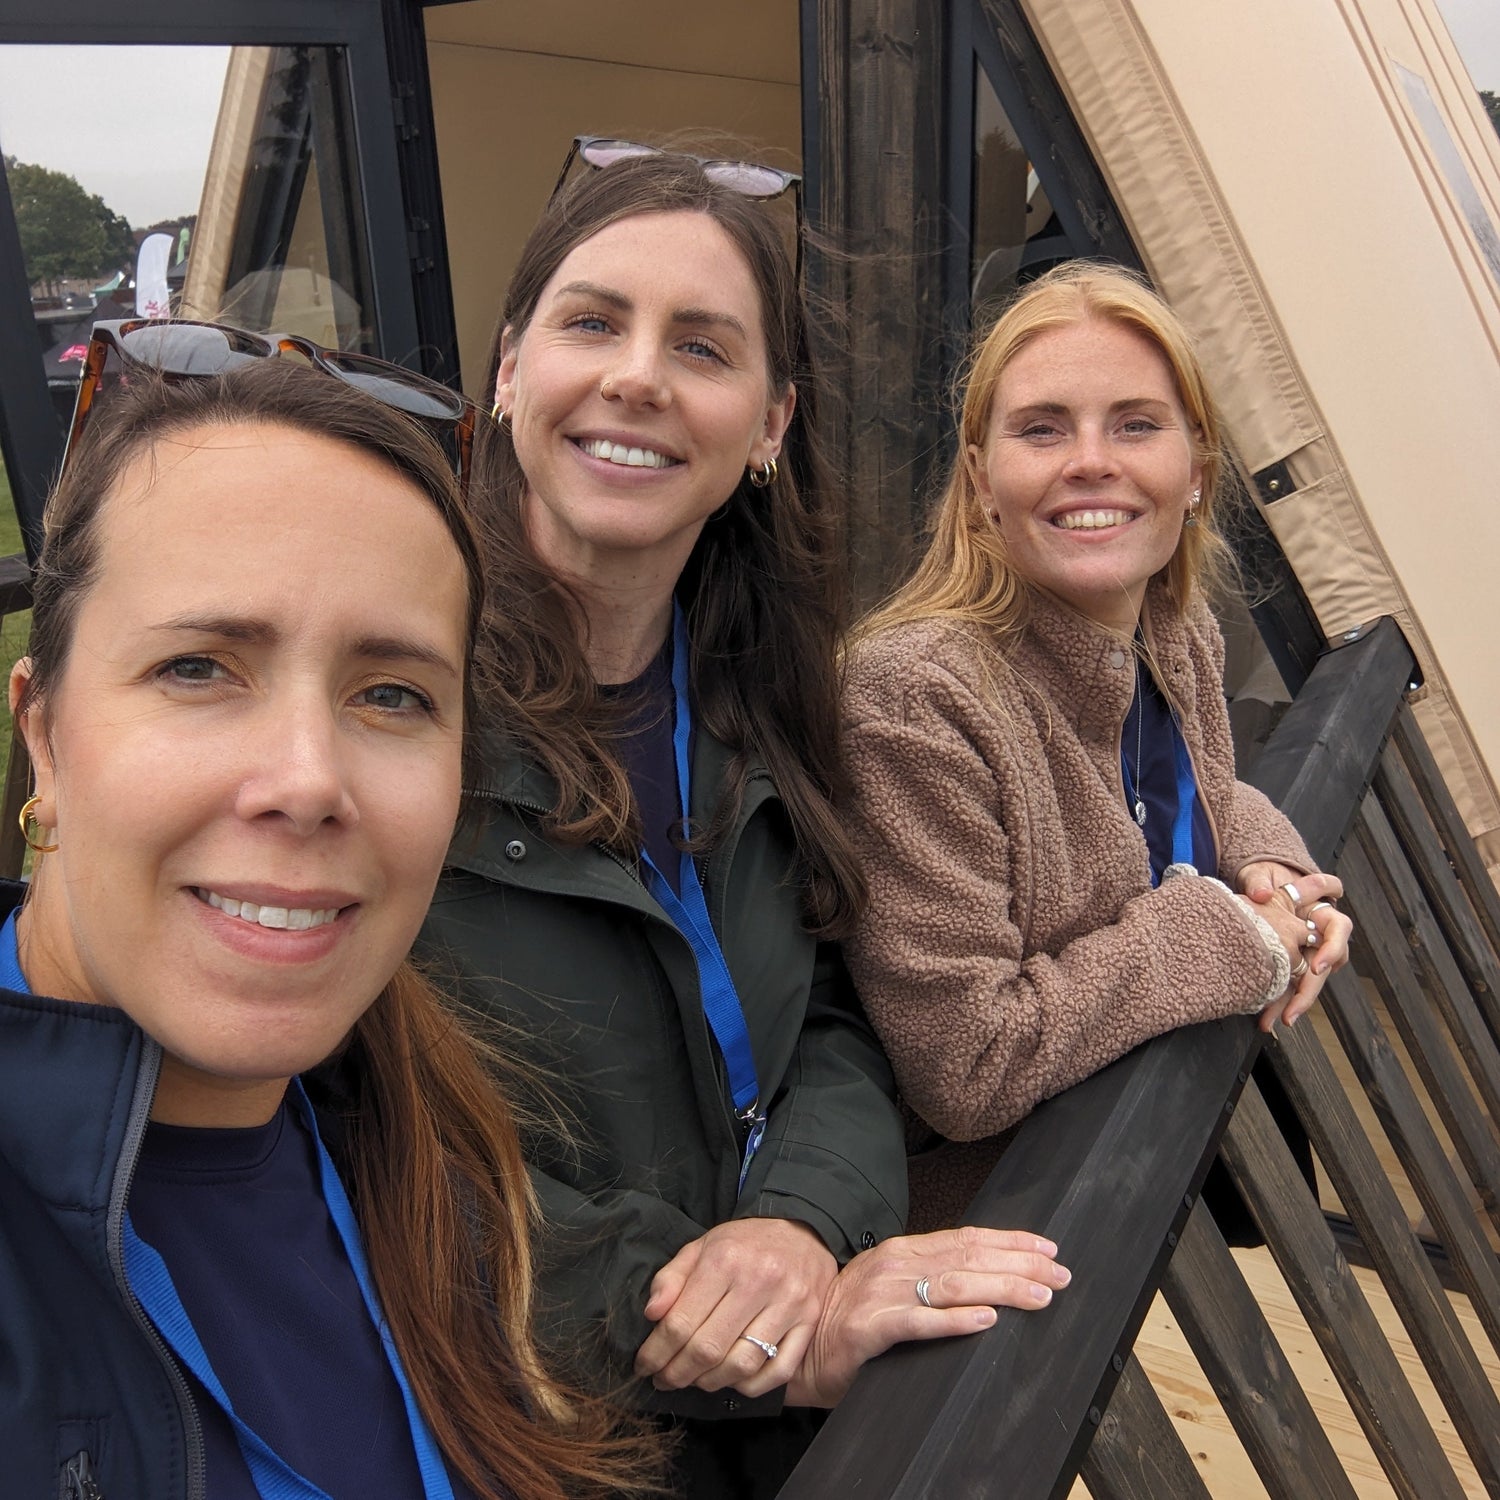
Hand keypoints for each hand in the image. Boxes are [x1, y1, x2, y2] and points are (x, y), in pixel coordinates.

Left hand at [634, 1218, 836, 1397]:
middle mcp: (760, 1281)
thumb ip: (672, 1278)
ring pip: (742, 1365)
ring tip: (694, 1380)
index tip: (644, 1365)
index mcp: (726, 1259)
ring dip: (710, 1383)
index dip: (656, 1352)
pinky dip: (749, 1386)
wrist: (802, 1233)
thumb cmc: (744, 1245)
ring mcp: (789, 1304)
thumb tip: (651, 1315)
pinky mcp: (809, 1323)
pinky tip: (730, 1380)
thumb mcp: (702, 1246)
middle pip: (708, 1348)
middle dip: (677, 1373)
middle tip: (663, 1380)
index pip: (681, 1322)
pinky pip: (777, 1372)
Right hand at [784, 1226, 1069, 1407]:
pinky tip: (986, 1319)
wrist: (798, 1348)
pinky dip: (956, 1319)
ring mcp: (882, 1292)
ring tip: (1038, 1295)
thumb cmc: (848, 1321)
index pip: (966, 1238)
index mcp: (903, 1251)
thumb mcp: (892, 1287)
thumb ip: (928, 1279)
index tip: (1048, 1249)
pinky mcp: (871, 1326)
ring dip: (1002, 1288)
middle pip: (968, 1257)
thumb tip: (984, 1281)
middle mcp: (895, 1263)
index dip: (1010, 1241)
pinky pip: (920, 1320)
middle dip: (1020, 1264)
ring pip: (953, 1284)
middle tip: (1060, 1274)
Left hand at [1234, 864, 1352, 1029]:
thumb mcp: (1261, 874)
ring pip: (1308, 981)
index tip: (1318, 966)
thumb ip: (1260, 881)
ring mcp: (1306, 953)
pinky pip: (1290, 986)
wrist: (1254, 888)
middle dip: (1311, 988)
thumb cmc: (1264, 879)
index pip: (1338, 927)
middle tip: (1297, 1005)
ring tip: (1280, 1018)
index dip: (1333, 948)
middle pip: (1326, 965)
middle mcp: (1318, 935)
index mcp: (1319, 910)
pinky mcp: (1290, 966)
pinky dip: (1279, 1002)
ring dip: (1295, 1002)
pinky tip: (1268, 1018)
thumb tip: (1262, 893)